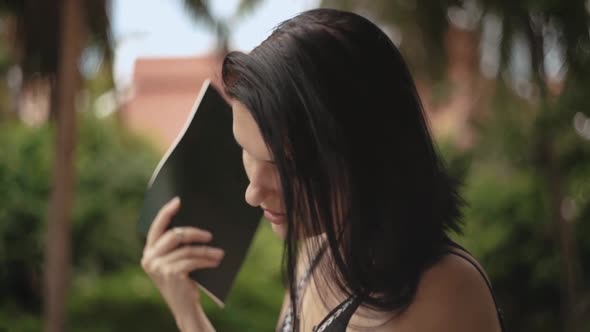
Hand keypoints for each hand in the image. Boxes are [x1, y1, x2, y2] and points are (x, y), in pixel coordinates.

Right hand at [141, 197, 222, 330]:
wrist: (185, 308)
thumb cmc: (184, 282)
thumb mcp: (177, 262)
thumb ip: (178, 247)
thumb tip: (196, 225)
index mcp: (149, 252)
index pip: (156, 227)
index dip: (166, 212)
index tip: (178, 201)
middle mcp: (149, 258)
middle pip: (175, 235)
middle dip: (195, 233)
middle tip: (210, 235)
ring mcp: (158, 266)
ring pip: (187, 249)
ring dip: (206, 250)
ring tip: (220, 252)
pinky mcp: (170, 273)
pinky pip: (192, 260)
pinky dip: (207, 259)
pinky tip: (216, 260)